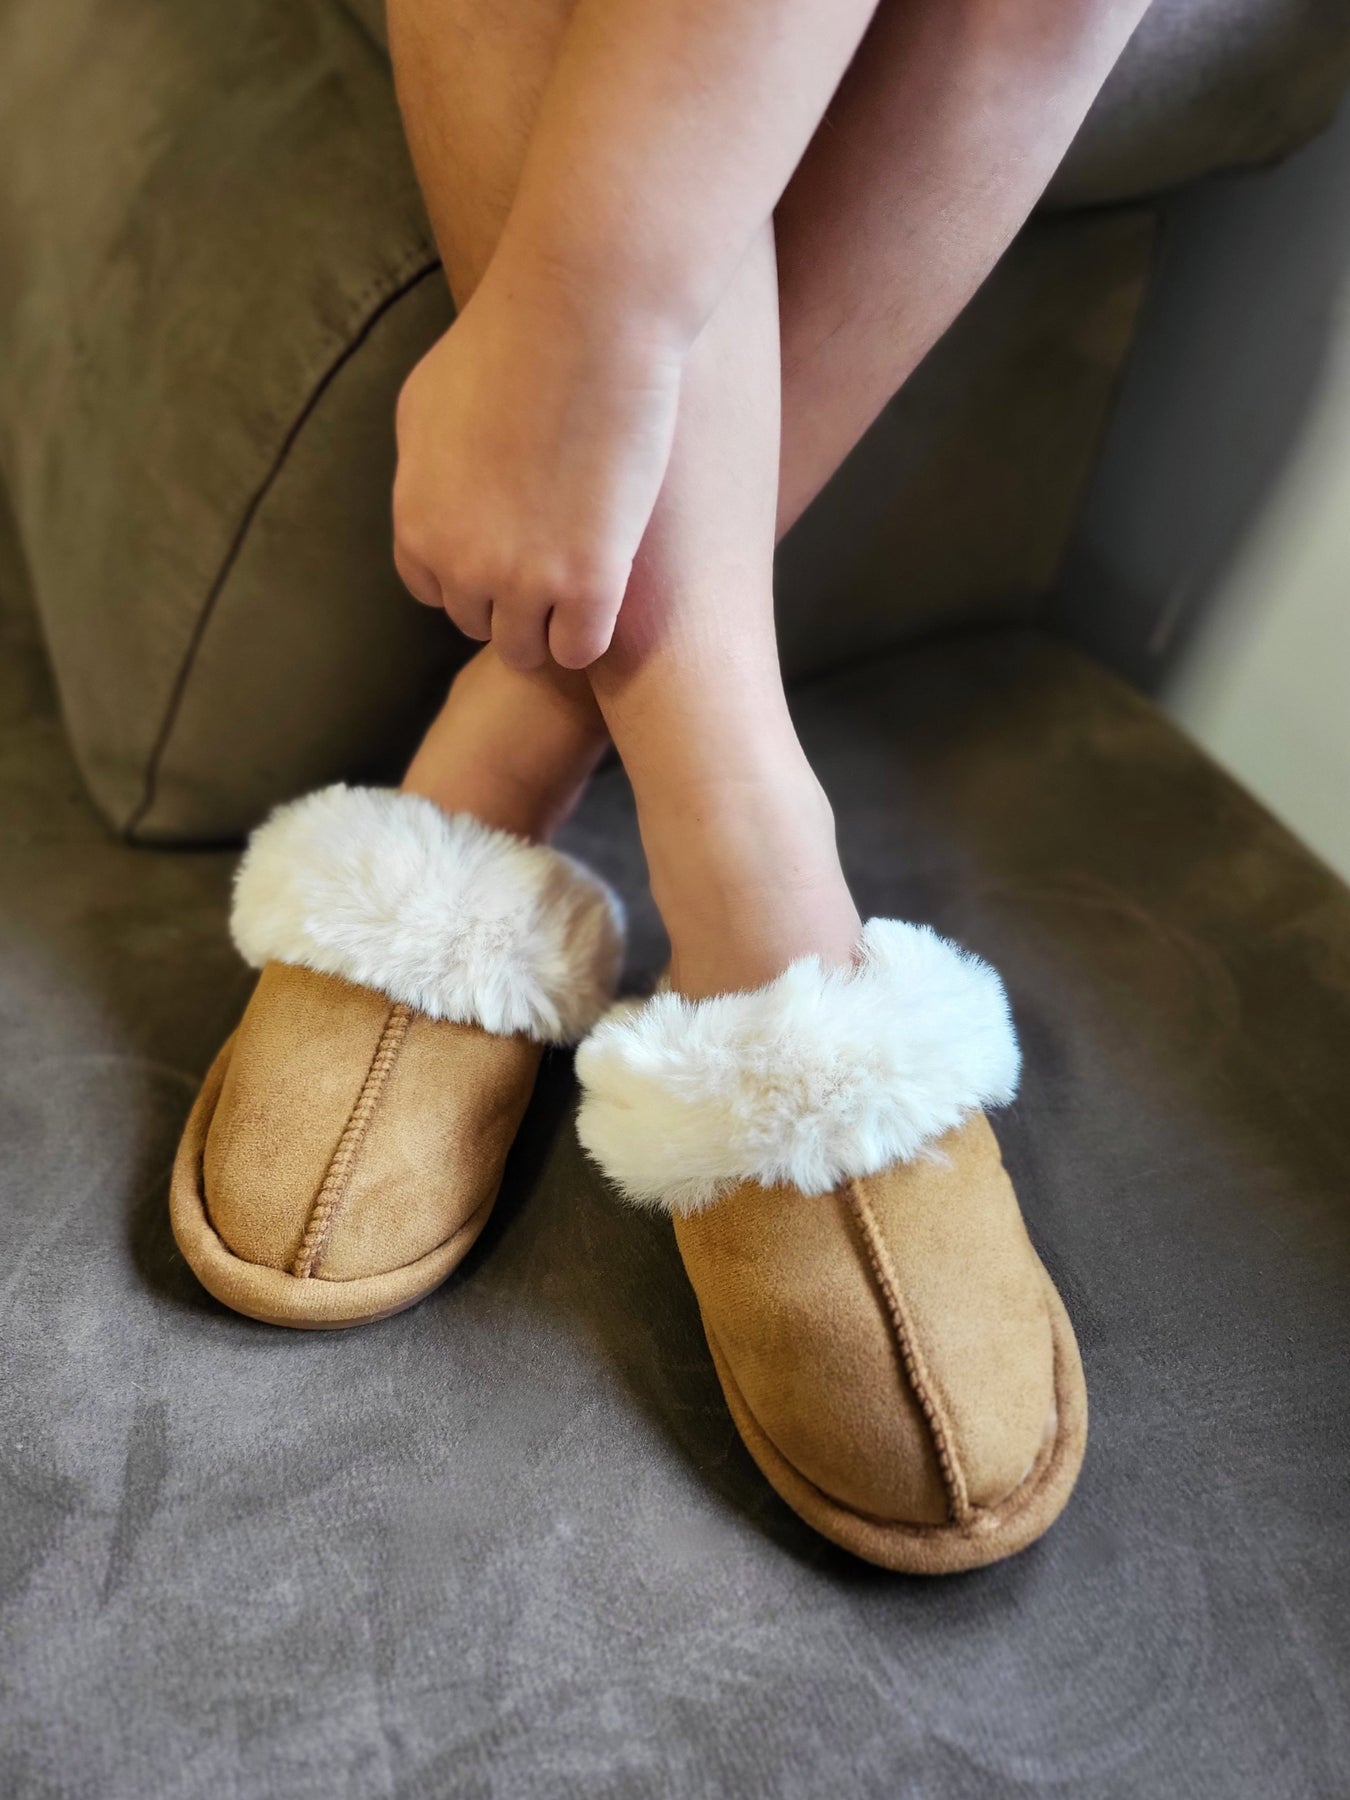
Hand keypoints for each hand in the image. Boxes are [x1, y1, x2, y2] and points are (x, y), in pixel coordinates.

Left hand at [392, 263, 683, 669]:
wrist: (583, 318)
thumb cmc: (506, 340)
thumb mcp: (426, 402)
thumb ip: (423, 472)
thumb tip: (434, 500)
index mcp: (418, 524)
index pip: (434, 592)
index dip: (472, 573)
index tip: (509, 546)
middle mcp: (462, 564)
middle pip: (481, 622)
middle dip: (511, 598)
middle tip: (555, 559)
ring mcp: (525, 581)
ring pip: (529, 650)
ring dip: (551, 625)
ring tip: (583, 584)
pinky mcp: (590, 584)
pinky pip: (581, 649)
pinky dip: (591, 633)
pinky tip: (610, 593)